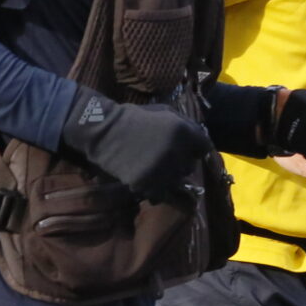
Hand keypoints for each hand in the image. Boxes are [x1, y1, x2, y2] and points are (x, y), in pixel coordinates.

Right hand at [58, 89, 212, 201]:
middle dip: (179, 163)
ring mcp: (161, 169)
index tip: (183, 149)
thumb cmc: (133, 118)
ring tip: (152, 169)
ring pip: (175, 182)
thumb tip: (200, 137)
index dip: (193, 148)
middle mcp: (176, 152)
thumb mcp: (163, 111)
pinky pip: (158, 193)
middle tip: (163, 158)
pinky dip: (152, 188)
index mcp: (183, 132)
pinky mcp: (145, 182)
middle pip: (189, 167)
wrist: (102, 130)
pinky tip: (143, 178)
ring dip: (167, 177)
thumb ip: (185, 124)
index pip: (203, 148)